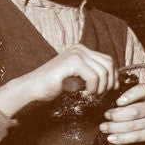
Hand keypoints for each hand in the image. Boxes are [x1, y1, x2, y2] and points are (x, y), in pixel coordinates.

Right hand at [0, 44, 114, 116]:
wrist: (31, 88)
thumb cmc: (52, 86)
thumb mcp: (76, 77)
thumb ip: (91, 74)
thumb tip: (112, 80)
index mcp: (81, 50)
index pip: (107, 60)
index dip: (113, 75)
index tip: (112, 88)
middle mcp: (80, 49)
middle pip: (108, 63)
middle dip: (110, 81)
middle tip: (103, 94)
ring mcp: (76, 53)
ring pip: (103, 71)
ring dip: (101, 87)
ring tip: (93, 95)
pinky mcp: (72, 62)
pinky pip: (94, 76)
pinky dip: (94, 87)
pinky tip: (86, 92)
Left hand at [101, 82, 144, 144]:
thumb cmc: (144, 113)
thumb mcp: (140, 103)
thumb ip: (127, 105)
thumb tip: (109, 112)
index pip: (144, 90)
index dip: (130, 95)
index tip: (118, 102)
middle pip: (134, 110)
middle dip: (116, 115)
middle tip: (106, 116)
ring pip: (132, 125)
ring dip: (114, 127)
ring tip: (104, 128)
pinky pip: (135, 136)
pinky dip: (121, 138)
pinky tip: (111, 138)